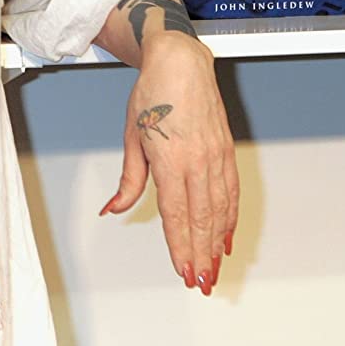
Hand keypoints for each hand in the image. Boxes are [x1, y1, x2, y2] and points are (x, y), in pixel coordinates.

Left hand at [101, 34, 237, 295]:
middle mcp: (197, 161)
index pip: (176, 214)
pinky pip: (231, 193)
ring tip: (213, 267)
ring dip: (217, 243)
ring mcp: (215, 157)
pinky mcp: (226, 152)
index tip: (182, 269)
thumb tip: (113, 208)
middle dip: (201, 254)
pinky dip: (230, 218)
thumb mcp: (131, 137)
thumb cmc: (152, 94)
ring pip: (220, 210)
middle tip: (200, 281)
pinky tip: (226, 235)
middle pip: (202, 219)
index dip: (180, 246)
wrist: (180, 64)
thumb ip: (129, 179)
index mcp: (170, 159)